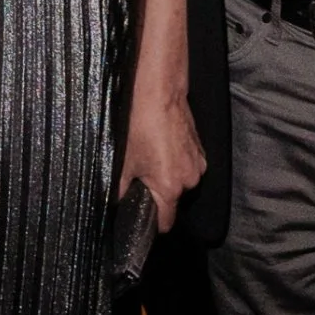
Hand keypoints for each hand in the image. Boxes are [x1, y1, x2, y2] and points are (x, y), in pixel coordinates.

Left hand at [119, 89, 205, 233]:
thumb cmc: (141, 124)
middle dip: (155, 193)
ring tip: (148, 156)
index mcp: (172, 188)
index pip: (165, 223)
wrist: (159, 91)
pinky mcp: (199, 148)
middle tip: (137, 175)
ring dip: (165, 175)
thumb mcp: (121, 161)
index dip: (149, 222)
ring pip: (178, 181)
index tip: (137, 215)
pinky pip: (184, 165)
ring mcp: (198, 163)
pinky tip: (159, 145)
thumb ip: (118, 191)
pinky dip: (172, 161)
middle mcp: (190, 179)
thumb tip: (115, 204)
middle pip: (171, 201)